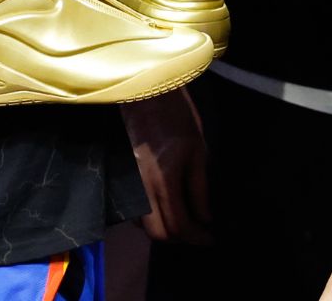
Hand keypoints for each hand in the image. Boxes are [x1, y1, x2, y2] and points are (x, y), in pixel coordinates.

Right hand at [123, 90, 210, 244]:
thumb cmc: (177, 118)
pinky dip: (149, 215)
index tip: (211, 237)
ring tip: (182, 219)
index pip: (179, 225)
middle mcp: (141, 188)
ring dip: (163, 227)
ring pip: (142, 223)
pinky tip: (164, 206)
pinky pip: (133, 208)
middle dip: (180, 237)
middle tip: (197, 231)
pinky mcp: (120, 177)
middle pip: (157, 232)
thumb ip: (200, 190)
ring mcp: (127, 183)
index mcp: (164, 181)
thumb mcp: (198, 152)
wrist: (145, 93)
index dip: (198, 237)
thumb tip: (205, 218)